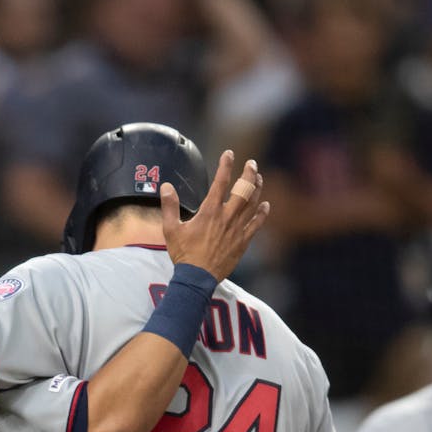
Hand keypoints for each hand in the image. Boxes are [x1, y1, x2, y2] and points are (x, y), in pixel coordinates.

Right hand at [161, 150, 269, 281]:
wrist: (197, 278)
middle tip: (252, 163)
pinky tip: (265, 206)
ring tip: (259, 178)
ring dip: (258, 188)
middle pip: (243, 189)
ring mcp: (237, 229)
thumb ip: (169, 206)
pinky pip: (256, 224)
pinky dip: (262, 213)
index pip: (220, 182)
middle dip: (249, 173)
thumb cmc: (184, 254)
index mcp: (209, 211)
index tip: (229, 154)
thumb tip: (166, 187)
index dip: (226, 165)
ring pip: (252, 203)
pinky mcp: (242, 241)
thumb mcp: (171, 229)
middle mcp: (226, 217)